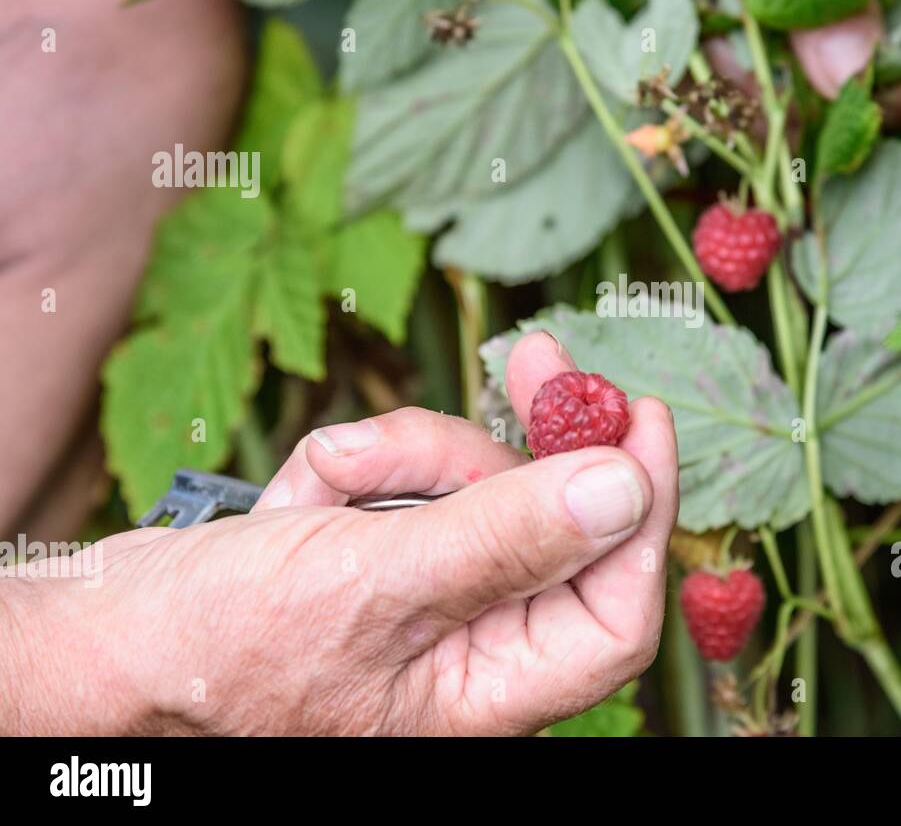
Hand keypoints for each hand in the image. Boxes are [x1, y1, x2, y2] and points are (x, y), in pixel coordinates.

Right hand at [3, 333, 677, 734]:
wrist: (108, 638)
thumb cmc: (220, 646)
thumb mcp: (375, 585)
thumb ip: (506, 539)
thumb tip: (625, 492)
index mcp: (489, 692)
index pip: (615, 611)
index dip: (644, 515)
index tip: (644, 418)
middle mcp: (471, 648)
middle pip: (553, 526)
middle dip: (525, 446)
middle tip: (539, 356)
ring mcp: (428, 597)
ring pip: (478, 488)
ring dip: (414, 458)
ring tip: (334, 479)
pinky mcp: (387, 553)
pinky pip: (415, 482)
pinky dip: (366, 467)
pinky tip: (309, 492)